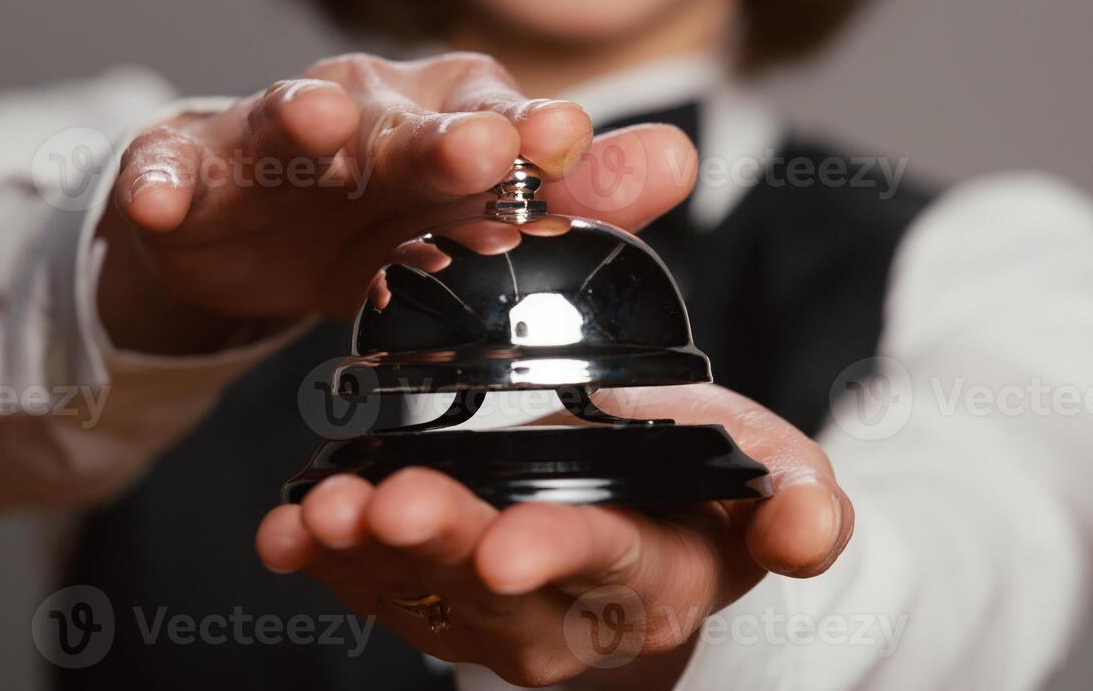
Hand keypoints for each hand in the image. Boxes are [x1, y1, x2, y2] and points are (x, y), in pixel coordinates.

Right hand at [94, 52, 695, 353]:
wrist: (248, 235)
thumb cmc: (380, 215)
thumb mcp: (474, 219)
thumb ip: (578, 197)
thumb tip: (682, 158)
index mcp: (443, 117)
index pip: (497, 115)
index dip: (532, 131)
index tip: (567, 140)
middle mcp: (365, 110)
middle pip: (405, 118)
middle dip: (440, 132)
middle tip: (483, 145)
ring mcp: (268, 136)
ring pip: (287, 119)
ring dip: (303, 118)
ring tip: (317, 125)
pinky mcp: (187, 171)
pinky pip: (169, 173)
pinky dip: (161, 183)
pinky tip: (158, 200)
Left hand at [255, 384, 853, 688]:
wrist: (645, 526)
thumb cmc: (706, 492)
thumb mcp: (775, 482)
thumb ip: (795, 505)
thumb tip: (806, 531)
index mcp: (653, 575)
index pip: (606, 564)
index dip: (556, 555)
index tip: (505, 545)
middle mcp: (566, 611)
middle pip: (495, 587)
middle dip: (440, 547)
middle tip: (393, 504)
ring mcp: (489, 609)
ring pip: (421, 591)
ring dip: (363, 553)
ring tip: (321, 510)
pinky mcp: (432, 593)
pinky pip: (373, 584)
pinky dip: (324, 556)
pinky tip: (286, 529)